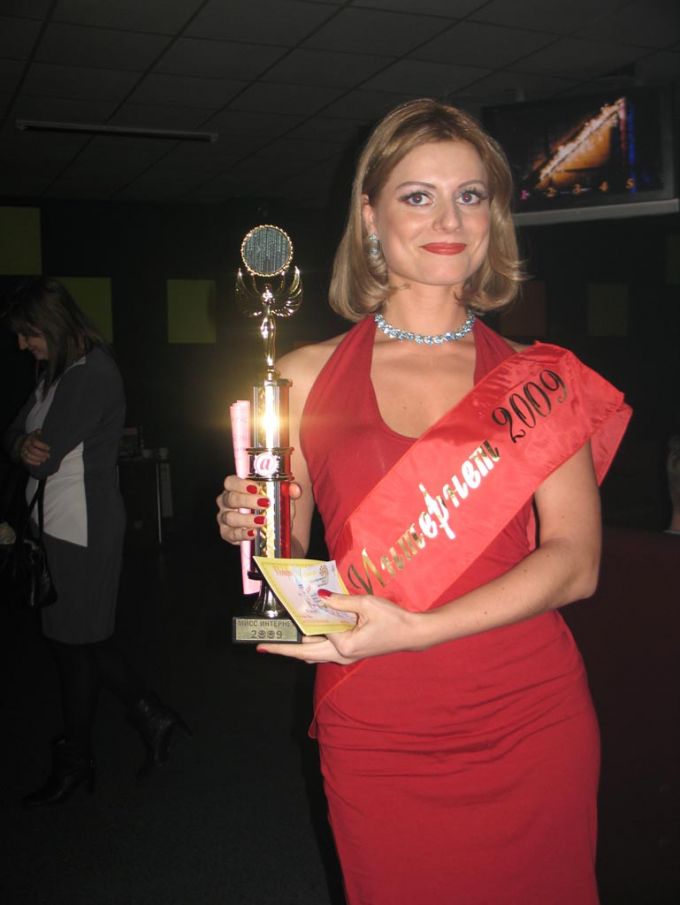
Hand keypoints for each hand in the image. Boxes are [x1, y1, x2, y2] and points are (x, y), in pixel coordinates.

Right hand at [20, 430, 49, 466]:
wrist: (22, 442)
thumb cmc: (32, 438)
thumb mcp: (35, 434)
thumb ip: (38, 432)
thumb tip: (40, 431)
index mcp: (30, 438)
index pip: (35, 442)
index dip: (42, 446)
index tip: (48, 448)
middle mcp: (26, 444)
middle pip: (32, 450)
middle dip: (41, 454)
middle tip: (48, 455)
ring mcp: (23, 450)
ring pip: (29, 455)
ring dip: (38, 458)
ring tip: (44, 459)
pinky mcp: (22, 455)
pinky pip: (26, 460)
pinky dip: (33, 462)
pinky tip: (39, 463)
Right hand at [216, 475, 300, 544]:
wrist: (273, 531)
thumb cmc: (272, 508)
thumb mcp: (282, 499)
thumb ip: (288, 492)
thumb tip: (295, 489)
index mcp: (236, 488)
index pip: (230, 482)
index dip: (240, 484)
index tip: (256, 488)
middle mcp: (227, 501)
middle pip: (230, 498)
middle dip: (247, 501)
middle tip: (264, 503)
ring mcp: (225, 518)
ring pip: (229, 517)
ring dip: (246, 519)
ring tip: (262, 520)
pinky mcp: (227, 534)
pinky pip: (231, 534)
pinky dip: (242, 534)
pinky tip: (253, 533)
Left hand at [257, 591, 427, 663]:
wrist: (411, 633)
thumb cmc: (392, 619)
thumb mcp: (367, 604)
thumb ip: (341, 601)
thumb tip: (319, 596)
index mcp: (344, 645)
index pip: (315, 629)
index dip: (302, 617)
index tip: (283, 611)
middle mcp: (341, 656)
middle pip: (305, 654)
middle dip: (283, 649)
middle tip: (262, 647)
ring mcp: (345, 656)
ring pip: (313, 653)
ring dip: (297, 646)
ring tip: (277, 640)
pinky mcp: (349, 652)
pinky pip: (323, 649)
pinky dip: (312, 641)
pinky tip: (303, 632)